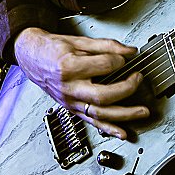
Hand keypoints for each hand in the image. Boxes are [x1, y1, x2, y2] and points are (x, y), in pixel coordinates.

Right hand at [13, 27, 148, 139]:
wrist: (32, 56)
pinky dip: (108, 129)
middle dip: (127, 89)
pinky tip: (122, 132)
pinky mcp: (71, 108)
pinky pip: (91, 122)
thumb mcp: (79, 41)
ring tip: (142, 112)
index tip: (124, 58)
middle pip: (103, 96)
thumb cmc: (53, 48)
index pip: (104, 66)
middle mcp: (69, 88)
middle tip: (139, 79)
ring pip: (99, 114)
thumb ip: (106, 45)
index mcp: (69, 67)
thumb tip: (129, 51)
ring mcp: (69, 102)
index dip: (119, 60)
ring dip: (124, 115)